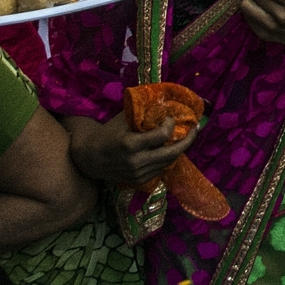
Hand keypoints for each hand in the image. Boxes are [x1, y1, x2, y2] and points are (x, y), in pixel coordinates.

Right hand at [70, 111, 199, 187]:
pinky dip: (168, 158)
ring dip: (179, 149)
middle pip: (172, 153)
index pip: (163, 135)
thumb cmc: (108, 133)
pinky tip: (171, 149)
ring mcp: (137, 174)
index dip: (171, 125)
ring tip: (186, 138)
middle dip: (187, 140)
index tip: (171, 118)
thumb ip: (144, 114)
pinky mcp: (138, 180)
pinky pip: (160, 169)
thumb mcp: (124, 120)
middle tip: (195, 129)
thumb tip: (167, 103)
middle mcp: (136, 162)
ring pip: (168, 162)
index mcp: (131, 145)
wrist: (89, 157)